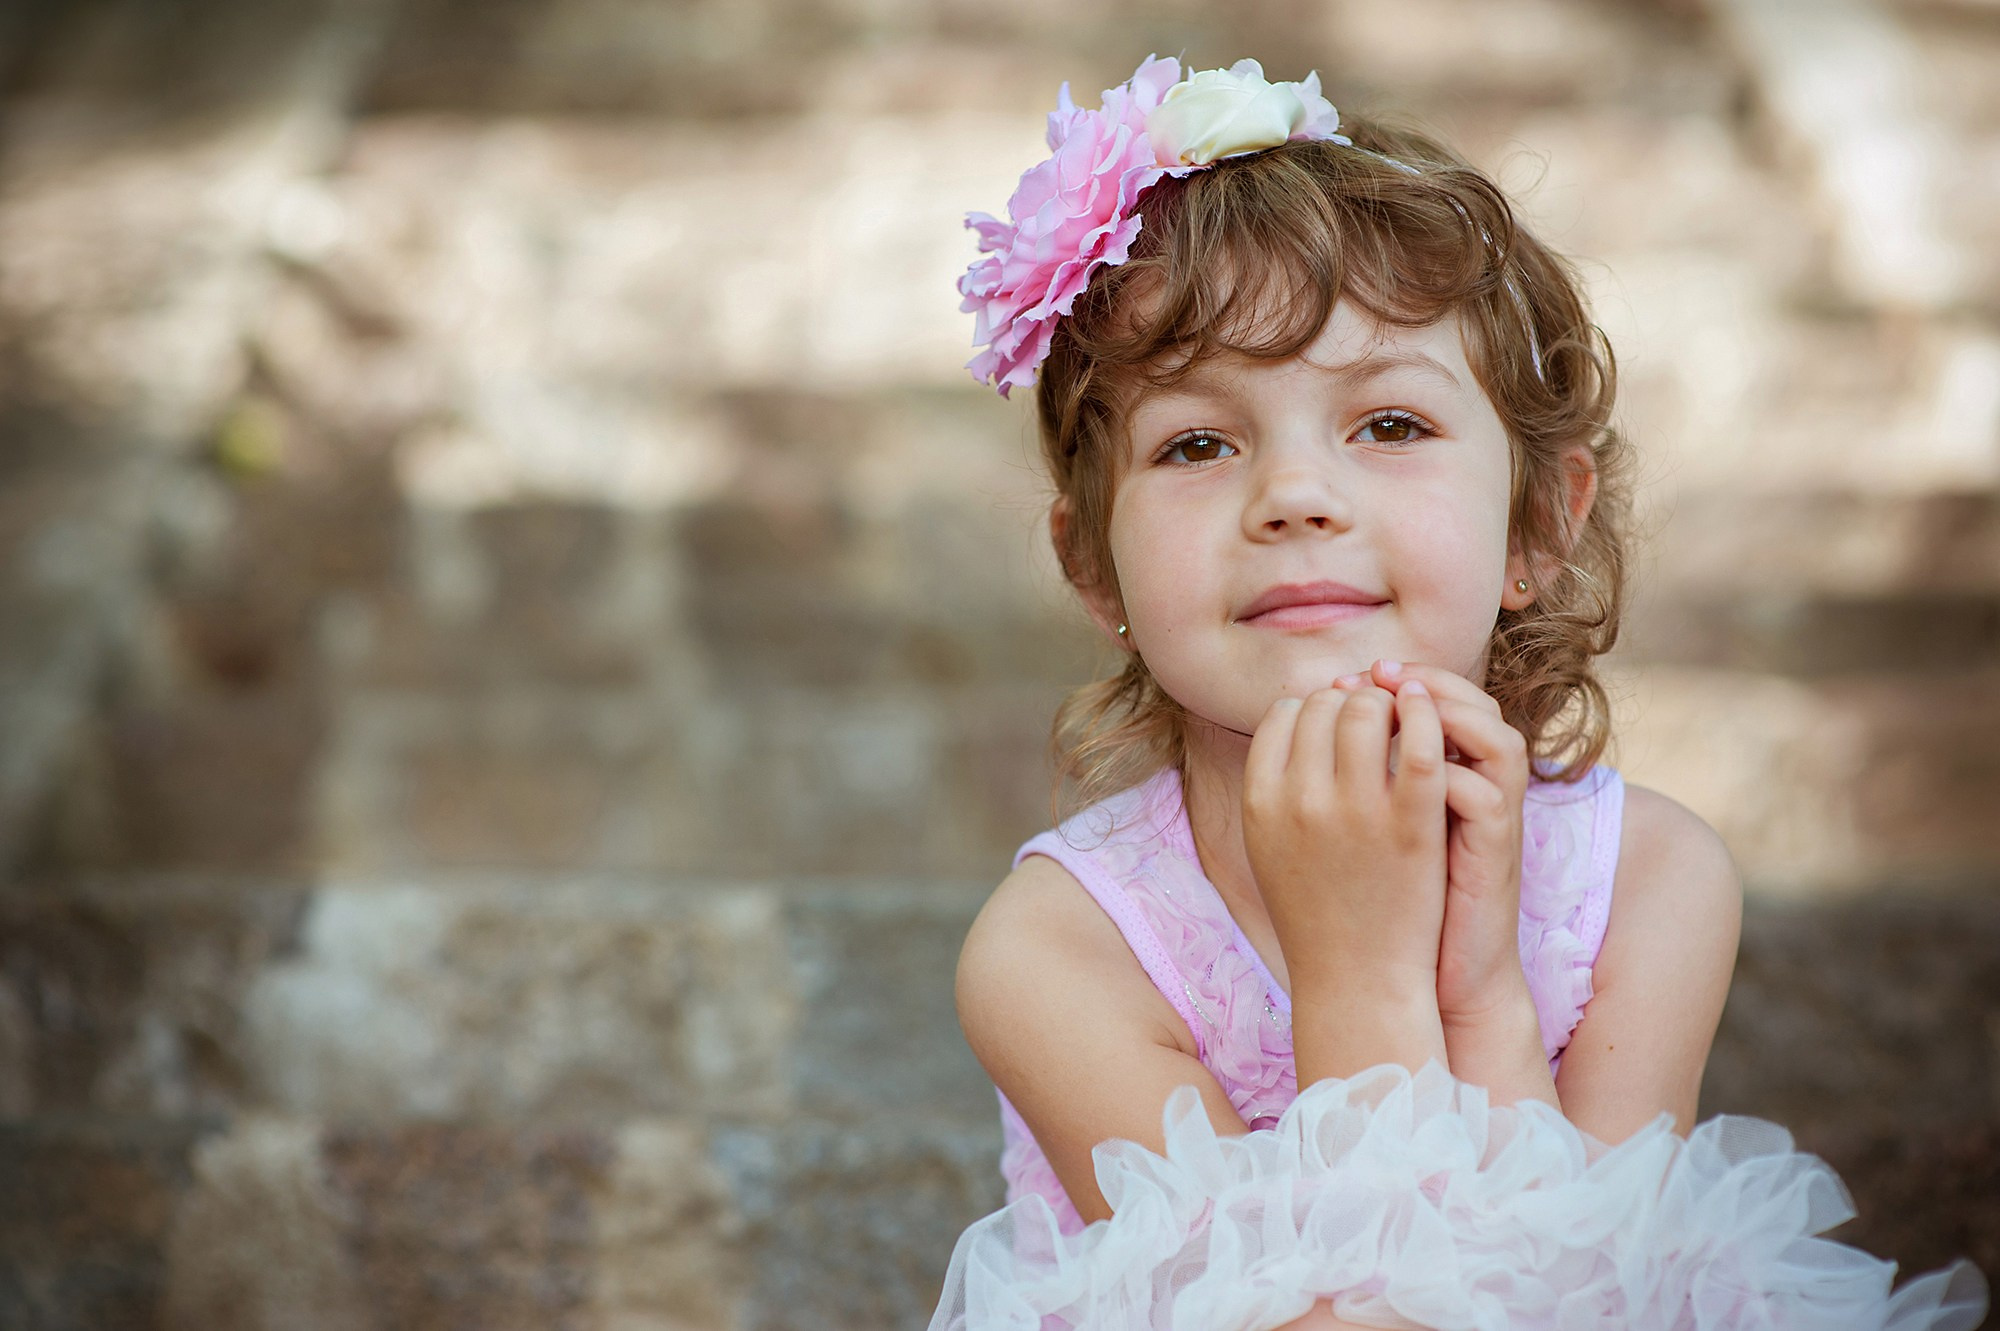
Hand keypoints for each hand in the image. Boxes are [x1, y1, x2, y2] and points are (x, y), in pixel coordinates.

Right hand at [1242, 679, 1450, 1000]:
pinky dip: (1426, 716)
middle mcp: (1300, 800)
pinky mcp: (1411, 825)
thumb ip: (1274, 779)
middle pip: (1327, 704)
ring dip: (1389, 703)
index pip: (1285, 714)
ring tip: (1403, 716)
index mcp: (1260, 801)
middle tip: (1376, 712)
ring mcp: (1356, 811)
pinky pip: (1421, 744)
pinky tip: (1432, 712)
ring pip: (1370, 710)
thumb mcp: (1269, 842)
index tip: (1336, 718)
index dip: (1315, 705)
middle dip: (1354, 697)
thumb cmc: (1315, 908)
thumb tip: (1295, 709)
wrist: (1357, 978)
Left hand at [1336, 661, 1532, 1024]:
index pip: (1438, 700)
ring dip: (1444, 712)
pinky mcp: (1497, 856)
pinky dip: (1449, 775)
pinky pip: (1487, 797)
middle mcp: (1480, 789)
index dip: (1393, 679)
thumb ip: (1349, 778)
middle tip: (1368, 676)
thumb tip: (1299, 728)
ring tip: (1390, 707)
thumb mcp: (1366, 831)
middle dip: (1417, 681)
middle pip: (1474, 703)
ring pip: (1496, 737)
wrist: (1422, 976)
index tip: (1341, 676)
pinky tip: (1399, 769)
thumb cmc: (1387, 902)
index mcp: (1447, 778)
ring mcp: (1495, 822)